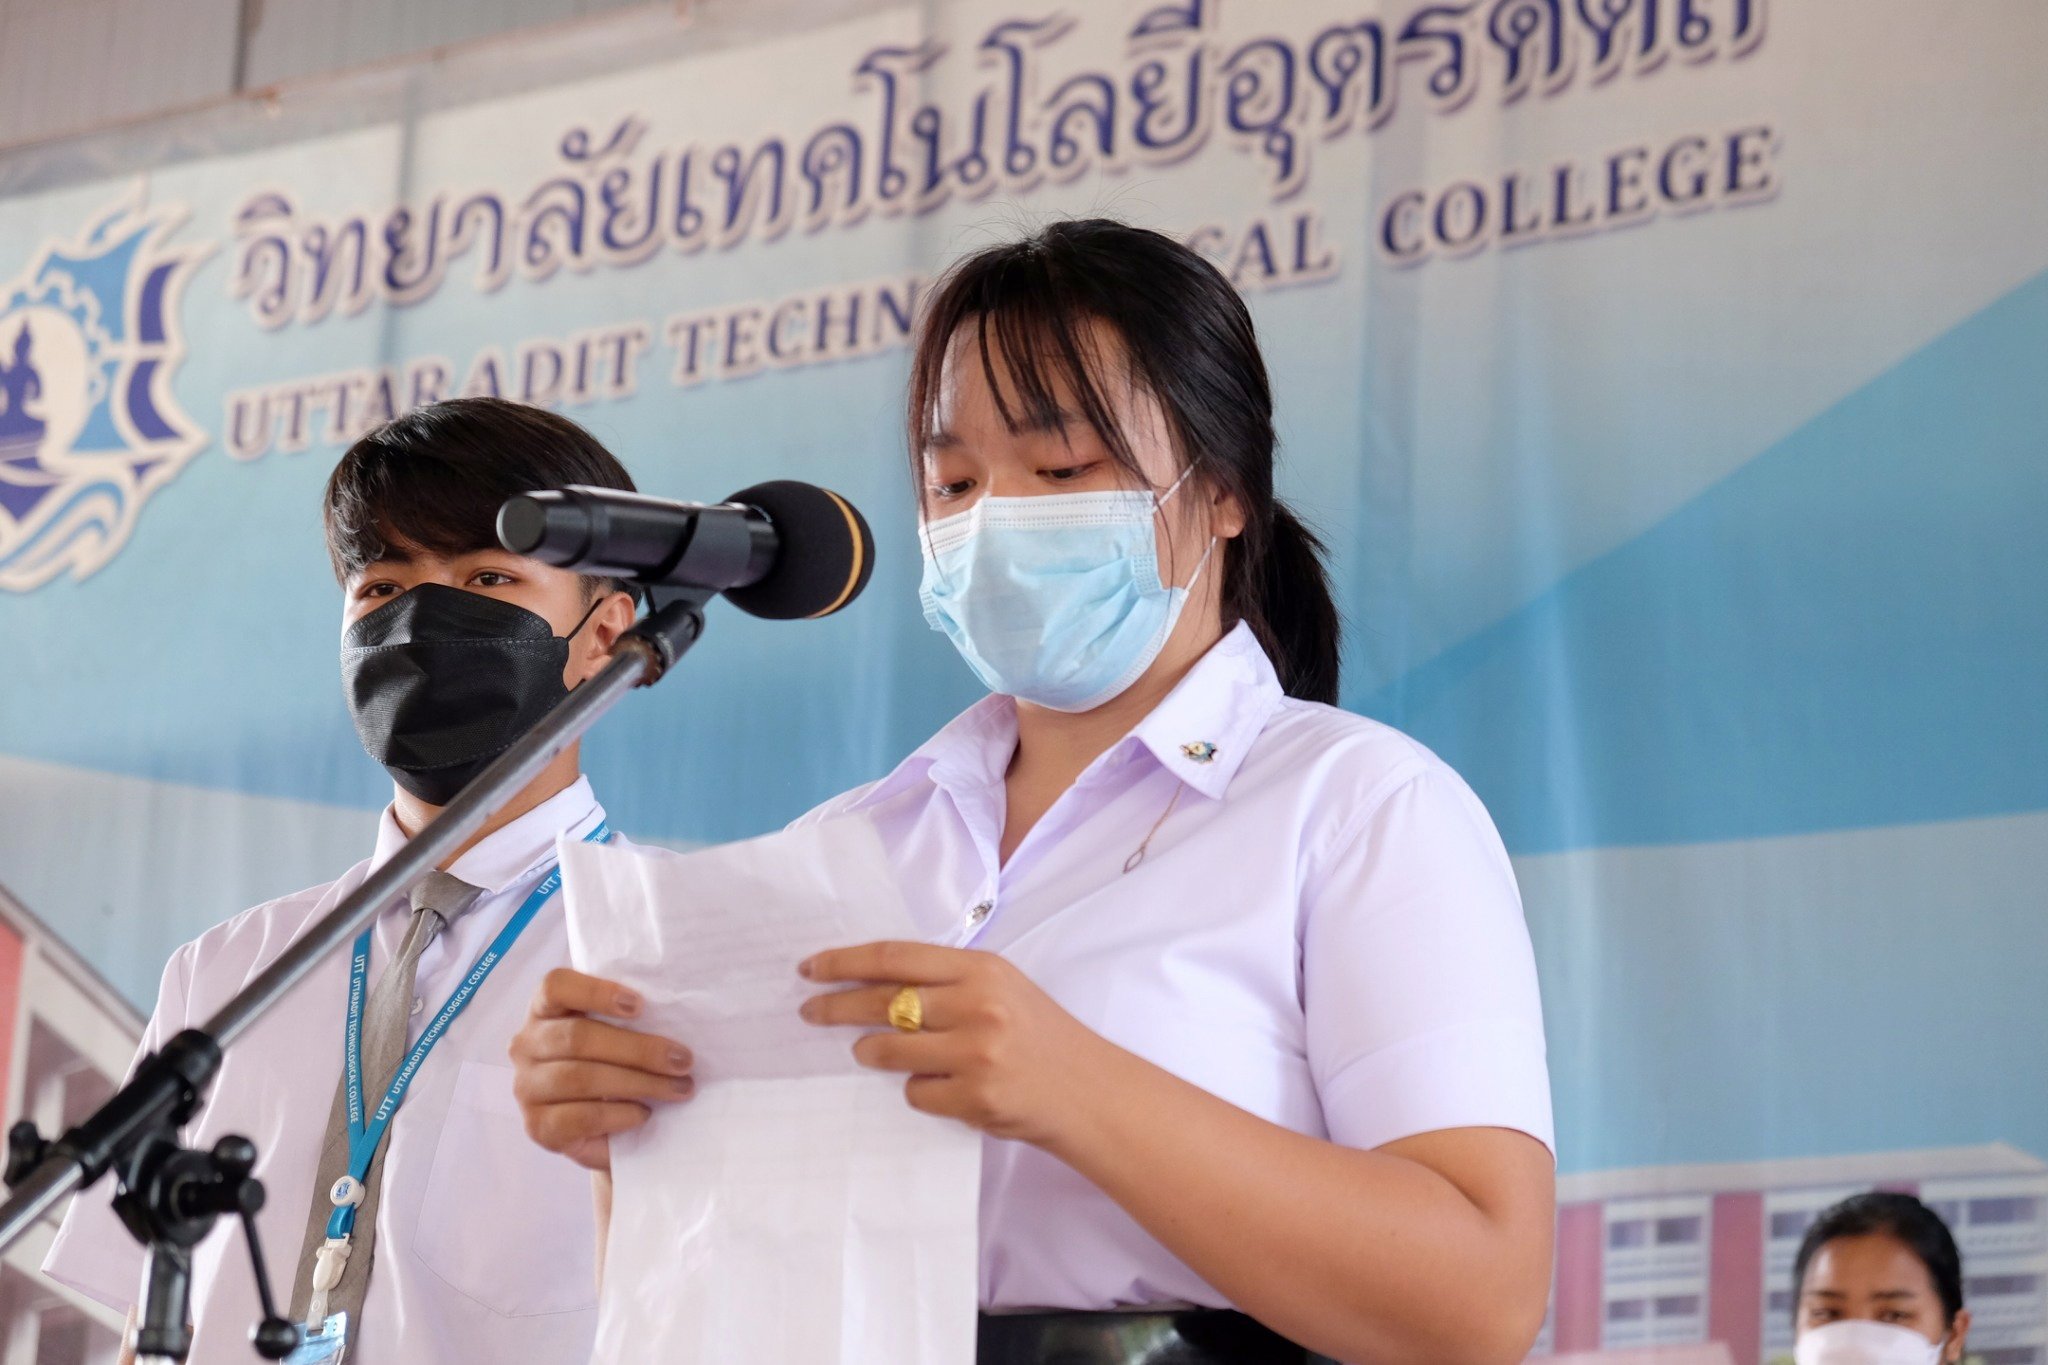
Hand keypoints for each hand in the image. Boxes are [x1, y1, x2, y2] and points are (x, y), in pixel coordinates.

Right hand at [508, 968, 694, 1171]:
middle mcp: (526, 1045)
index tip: (640, 1005)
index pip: (556, 986)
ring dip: (639, 1083)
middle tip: (683, 1060)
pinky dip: (619, 1115)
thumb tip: (678, 1015)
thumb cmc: (611, 1064)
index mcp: (544, 1010)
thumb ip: (630, 1018)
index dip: (596, 992)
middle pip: (578, 1038)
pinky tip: (644, 1113)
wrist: (595, 1125)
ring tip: (678, 1088)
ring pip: (580, 1078)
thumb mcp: (616, 1032)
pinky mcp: (538, 1127)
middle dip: (639, 1050)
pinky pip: (581, 1118)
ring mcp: (527, 1088)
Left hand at [797, 942, 1111, 1145]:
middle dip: (835, 1007)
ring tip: (871, 1052)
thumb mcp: (1001, 987)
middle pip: (881, 1002)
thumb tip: (872, 983)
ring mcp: (975, 1053)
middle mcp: (977, 1005)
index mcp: (981, 969)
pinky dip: (919, 1091)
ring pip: (888, 1051)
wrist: (1086, 1091)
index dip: (845, 961)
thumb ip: (947, 980)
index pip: (895, 957)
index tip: (812, 967)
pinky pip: (915, 1093)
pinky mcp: (974, 1097)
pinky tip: (942, 1088)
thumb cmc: (1039, 1035)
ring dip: (871, 1053)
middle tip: (809, 1011)